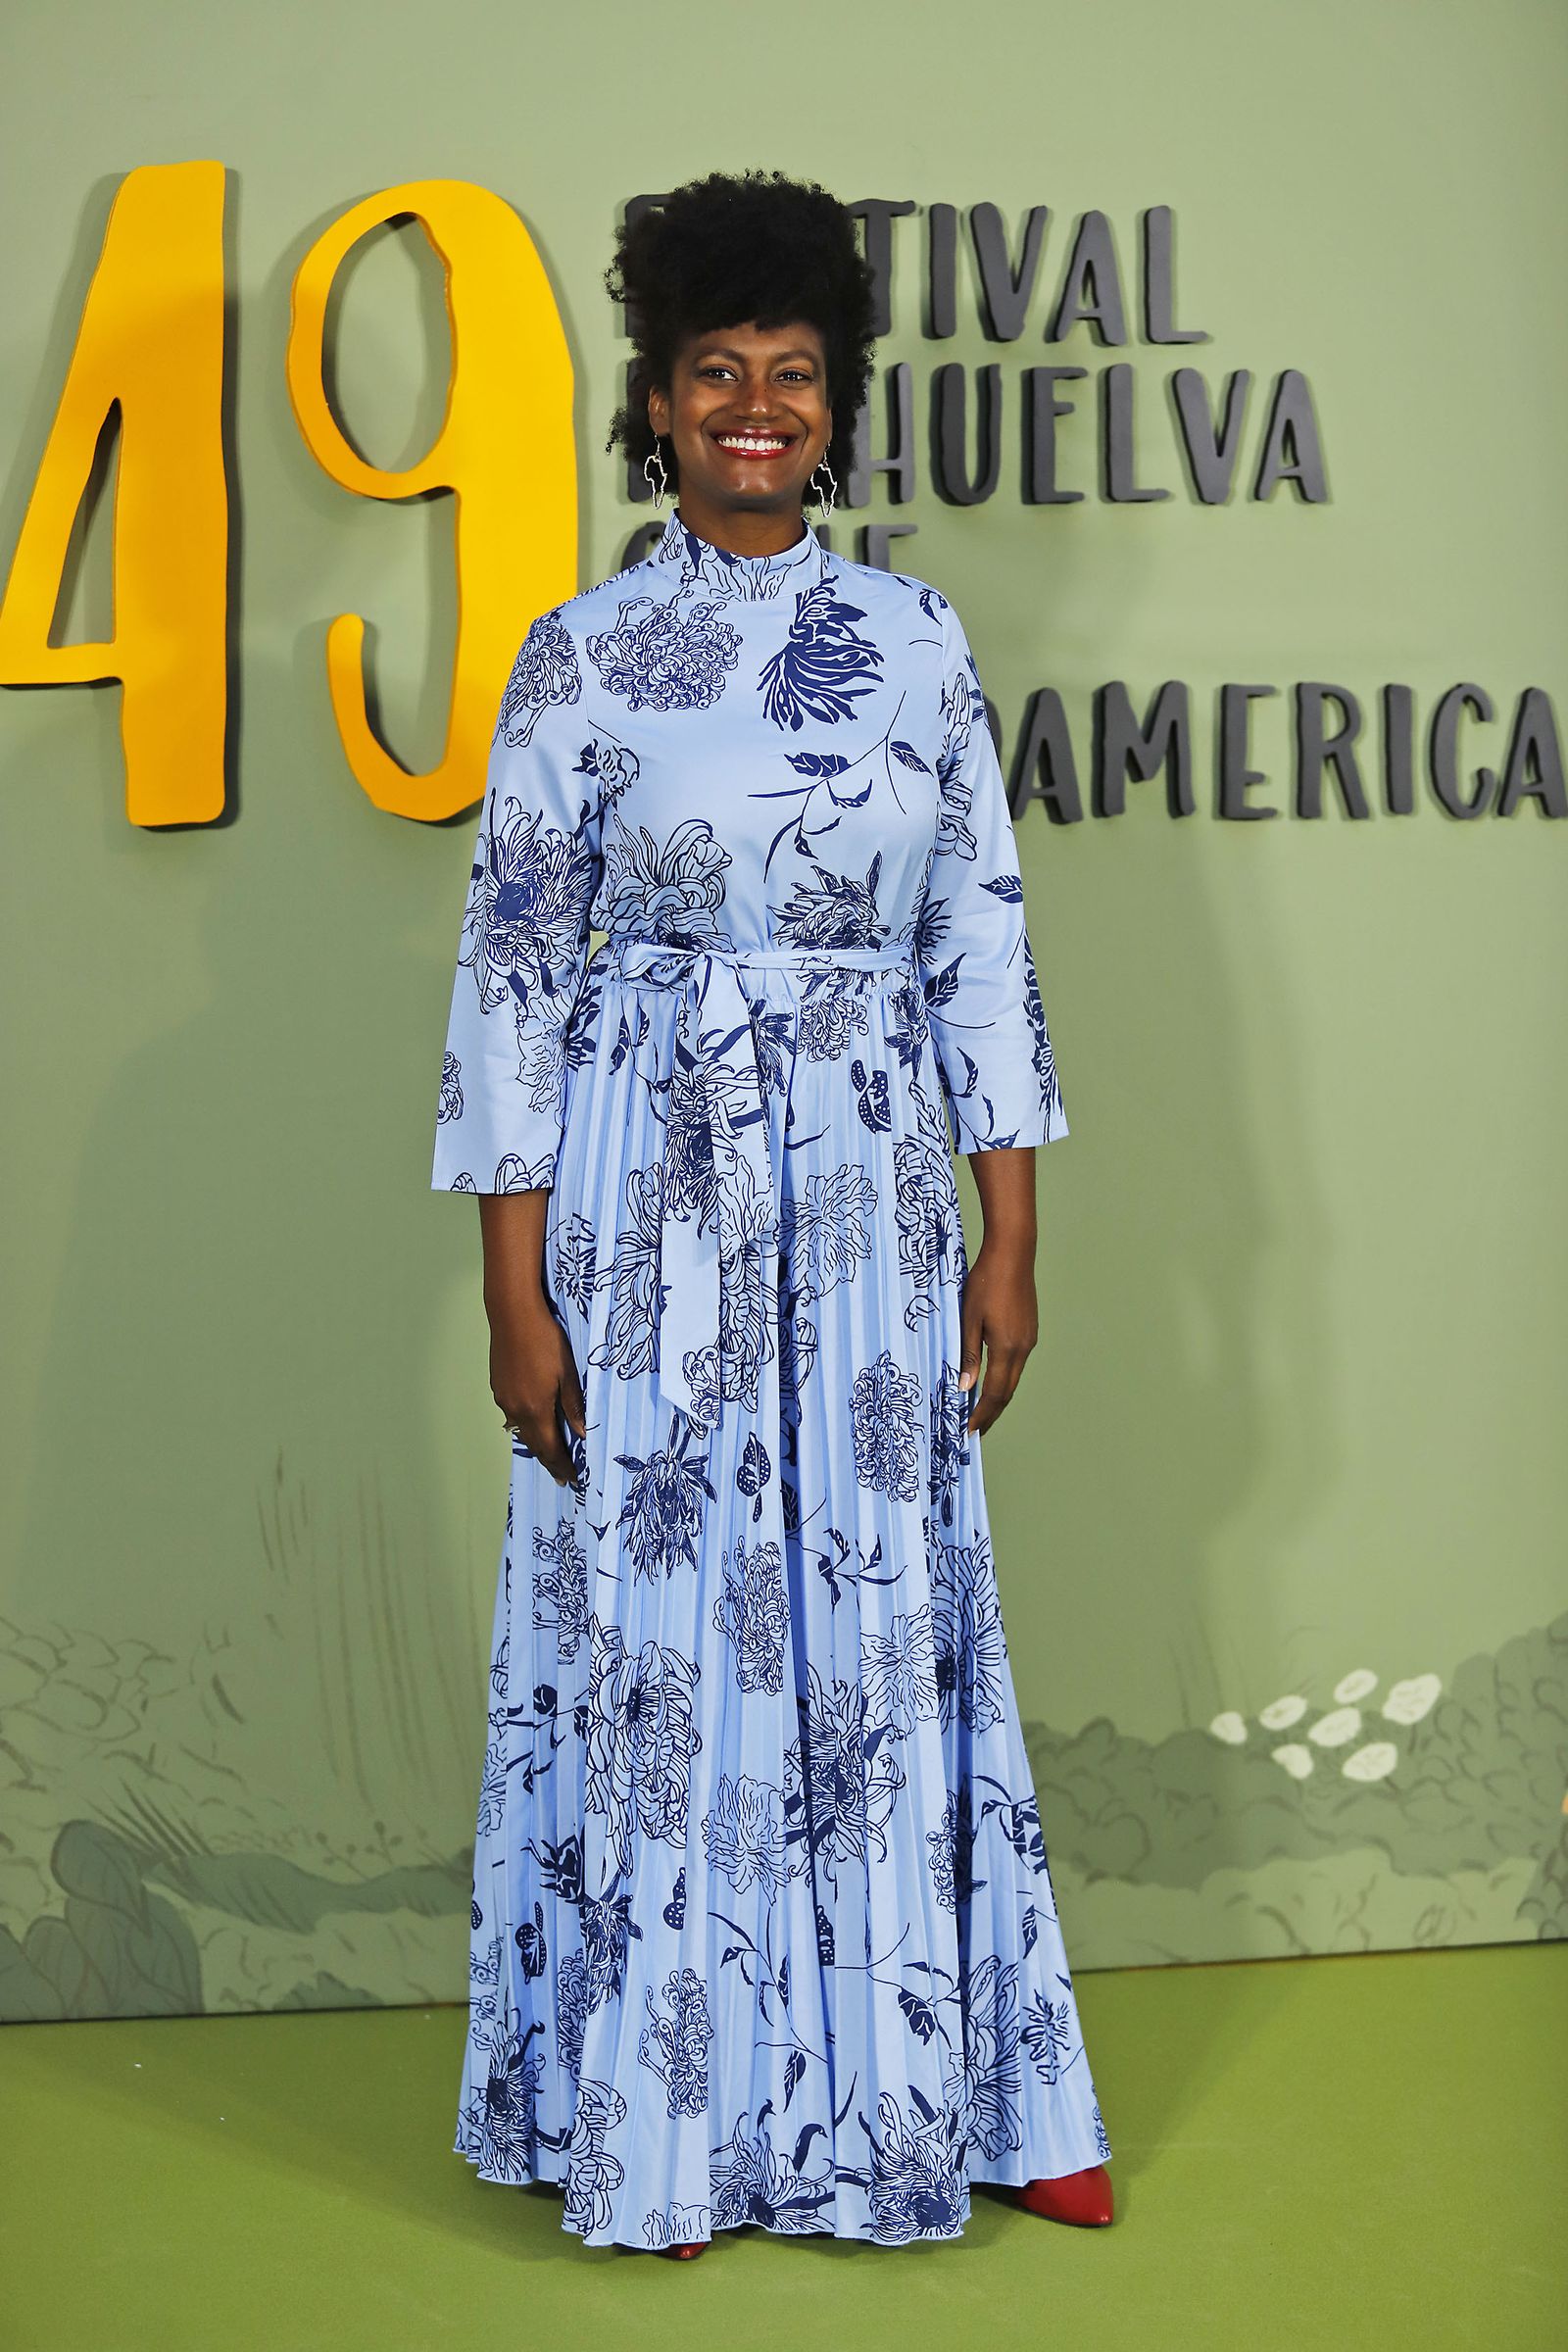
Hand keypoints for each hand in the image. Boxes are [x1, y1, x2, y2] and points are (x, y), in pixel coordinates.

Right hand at [489, 1290, 586, 1487]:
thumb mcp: (567, 1374)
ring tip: (550, 1454)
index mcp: (535, 1410)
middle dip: (550, 1461)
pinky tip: (533, 1423)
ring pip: (523, 1430)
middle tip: (562, 1476)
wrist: (512, 1313)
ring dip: (538, 1443)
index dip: (562, 1465)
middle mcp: (515, 1410)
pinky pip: (514, 1415)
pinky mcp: (498, 1386)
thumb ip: (574, 1406)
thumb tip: (582, 1434)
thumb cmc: (545, 1340)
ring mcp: (503, 1398)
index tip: (572, 1479)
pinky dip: (527, 1425)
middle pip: (535, 1444)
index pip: (551, 1448)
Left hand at [956, 1236, 1037, 1434]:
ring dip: (998, 1397)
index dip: (982, 1414)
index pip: (994, 1394)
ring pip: (1013, 1378)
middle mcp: (1023, 1348)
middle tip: (976, 1430)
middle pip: (1007, 1391)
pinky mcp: (1029, 1330)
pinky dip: (1004, 1379)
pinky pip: (1016, 1364)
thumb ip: (968, 1354)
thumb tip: (965, 1387)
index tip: (969, 1431)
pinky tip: (993, 1380)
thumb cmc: (986, 1282)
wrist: (1013, 1253)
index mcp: (1007, 1348)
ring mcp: (1029, 1339)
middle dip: (991, 1413)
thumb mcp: (968, 1318)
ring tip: (981, 1410)